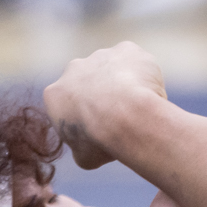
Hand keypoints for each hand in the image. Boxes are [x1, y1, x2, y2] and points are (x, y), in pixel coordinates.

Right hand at [44, 42, 167, 169]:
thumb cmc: (102, 140)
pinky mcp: (126, 49)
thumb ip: (82, 148)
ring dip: (127, 85)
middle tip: (125, 118)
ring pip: (116, 70)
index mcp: (55, 94)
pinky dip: (145, 74)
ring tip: (141, 107)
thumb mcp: (84, 157)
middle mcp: (73, 69)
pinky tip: (151, 92)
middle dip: (107, 98)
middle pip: (92, 83)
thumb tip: (89, 150)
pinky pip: (138, 61)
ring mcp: (100, 56)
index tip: (105, 130)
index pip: (71, 105)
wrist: (126, 116)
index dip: (90, 119)